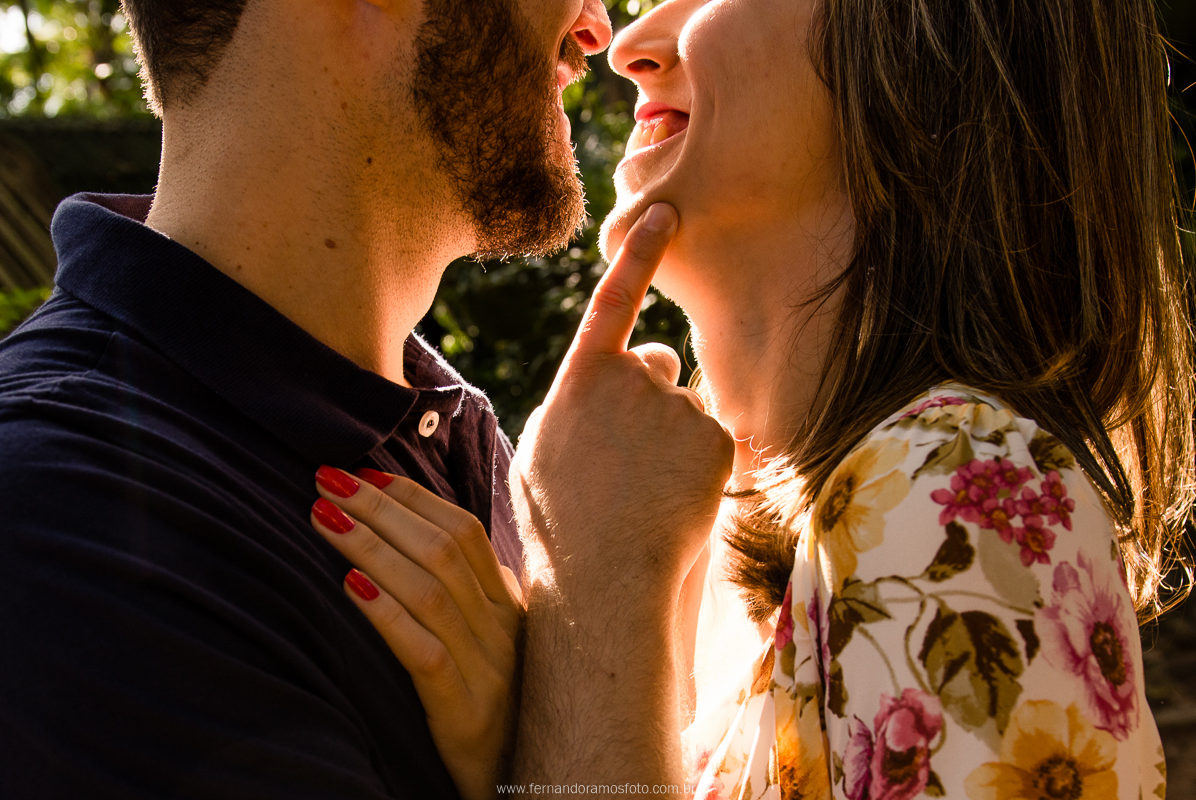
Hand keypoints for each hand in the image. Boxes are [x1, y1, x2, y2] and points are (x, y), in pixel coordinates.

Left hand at [309, 467, 522, 799]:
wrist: (527, 788)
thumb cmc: (502, 709)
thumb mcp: (497, 643)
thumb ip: (474, 595)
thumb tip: (432, 539)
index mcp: (511, 605)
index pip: (462, 530)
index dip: (411, 497)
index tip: (363, 474)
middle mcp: (506, 628)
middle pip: (441, 549)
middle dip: (379, 509)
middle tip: (326, 480)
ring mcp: (490, 670)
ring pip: (429, 590)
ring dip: (370, 547)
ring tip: (322, 519)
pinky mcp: (467, 714)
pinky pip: (426, 653)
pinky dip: (387, 614)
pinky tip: (350, 587)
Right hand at [512, 203, 734, 610]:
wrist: (602, 583)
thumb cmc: (562, 529)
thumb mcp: (543, 455)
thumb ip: (573, 406)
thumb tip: (596, 386)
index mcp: (581, 380)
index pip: (612, 300)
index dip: (639, 253)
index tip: (665, 211)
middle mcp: (630, 380)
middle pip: (655, 364)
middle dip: (651, 396)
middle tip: (632, 459)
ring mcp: (675, 407)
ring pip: (683, 408)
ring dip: (674, 438)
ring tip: (647, 493)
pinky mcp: (714, 439)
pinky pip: (711, 438)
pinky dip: (701, 465)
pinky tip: (675, 501)